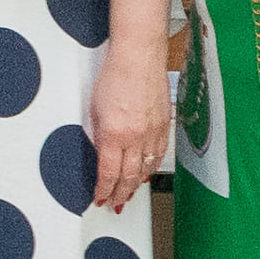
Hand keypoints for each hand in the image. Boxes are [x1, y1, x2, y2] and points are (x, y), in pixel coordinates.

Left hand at [90, 29, 175, 213]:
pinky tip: (147, 173)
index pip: (108, 174)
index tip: (100, 198)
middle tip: (115, 202)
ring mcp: (153, 132)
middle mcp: (136, 137)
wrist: (138, 56)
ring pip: (146, 169)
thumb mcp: (95, 109)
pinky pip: (159, 154)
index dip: (104, 191)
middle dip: (121, 193)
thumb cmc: (115, 75)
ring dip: (137, 184)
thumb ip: (98, 135)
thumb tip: (101, 155)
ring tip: (129, 193)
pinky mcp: (164, 124)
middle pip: (129, 177)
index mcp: (114, 134)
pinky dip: (152, 167)